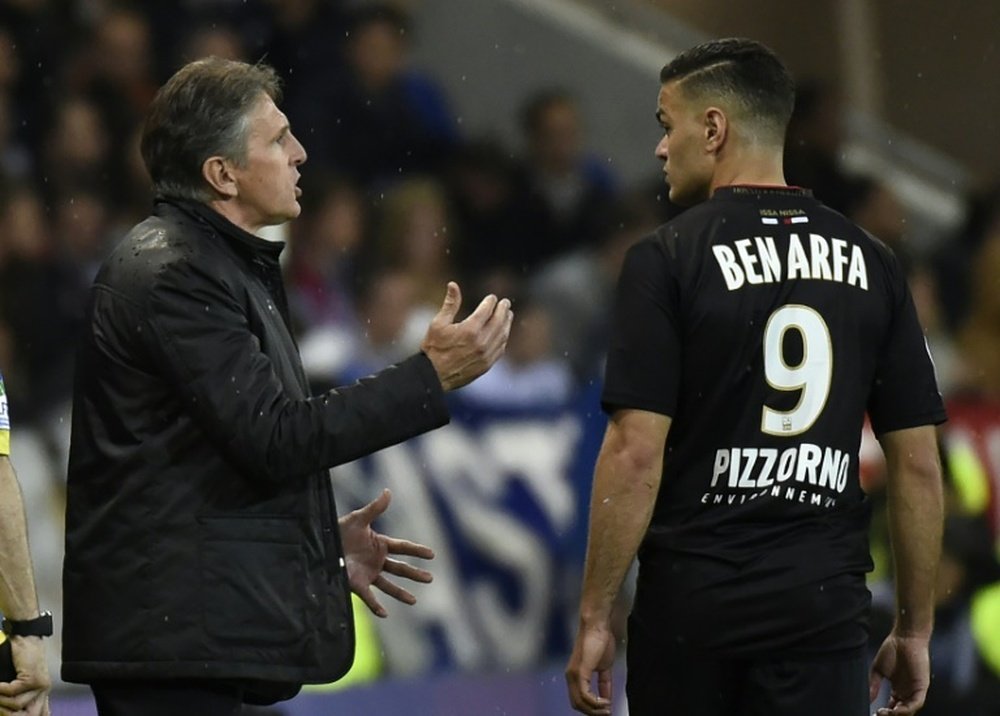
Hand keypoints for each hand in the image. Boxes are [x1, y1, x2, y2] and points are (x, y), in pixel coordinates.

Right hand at [0, 636, 49, 715]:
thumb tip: (8, 710)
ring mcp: (40, 685)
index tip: (6, 712)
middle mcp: (44, 691)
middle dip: (9, 714)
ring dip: (0, 700)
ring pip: (16, 705)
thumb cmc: (20, 659)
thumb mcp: (19, 682)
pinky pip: (11, 691)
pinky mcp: (33, 678)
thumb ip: (16, 697)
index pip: (41, 714)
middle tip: (0, 706)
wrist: (27, 638)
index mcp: (41, 694)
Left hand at [339, 489, 433, 617]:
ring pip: (388, 585)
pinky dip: (376, 606)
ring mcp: (368, 573)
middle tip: (431, 579)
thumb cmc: (339, 530)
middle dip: (415, 574)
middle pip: (400, 568)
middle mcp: (377, 561)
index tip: (432, 555)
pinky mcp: (357, 584)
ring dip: (401, 593)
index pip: (403, 547)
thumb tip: (388, 491)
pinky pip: (369, 597)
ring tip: (414, 600)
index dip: (417, 550)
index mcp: (380, 544)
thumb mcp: (358, 518)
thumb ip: (374, 508)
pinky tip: (385, 614)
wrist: (322, 545)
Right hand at [420, 282, 512, 390]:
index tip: (492, 298)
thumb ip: (450, 304)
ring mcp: (486, 355)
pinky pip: (500, 349)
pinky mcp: (487, 365)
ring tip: (508, 315)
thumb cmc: (433, 348)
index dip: (490, 302)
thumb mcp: (438, 323)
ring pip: (502, 335)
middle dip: (503, 310)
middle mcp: (481, 342)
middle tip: (505, 303)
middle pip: (498, 321)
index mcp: (470, 329)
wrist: (433, 375)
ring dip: (507, 323)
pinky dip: (503, 338)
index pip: (487, 310)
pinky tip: (503, 333)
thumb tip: (453, 284)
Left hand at [565, 620, 614, 715]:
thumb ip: (604, 684)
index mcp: (574, 676)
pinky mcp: (580, 671)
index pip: (578, 700)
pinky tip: (606, 702)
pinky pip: (585, 695)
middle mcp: (570, 676)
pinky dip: (596, 702)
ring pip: (580, 703)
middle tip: (607, 714)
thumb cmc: (600, 641)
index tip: (606, 712)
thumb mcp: (604, 668)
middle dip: (593, 713)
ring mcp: (574, 674)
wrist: (598, 625)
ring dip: (595, 710)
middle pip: (577, 705)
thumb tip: (607, 700)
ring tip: (608, 709)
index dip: (591, 710)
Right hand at [869, 631, 929, 714]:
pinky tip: (897, 710)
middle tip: (879, 715)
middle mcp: (907, 693)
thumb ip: (873, 685)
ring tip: (885, 713)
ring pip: (909, 710)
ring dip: (898, 715)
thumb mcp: (878, 670)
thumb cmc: (892, 650)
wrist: (904, 638)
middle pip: (901, 712)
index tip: (874, 713)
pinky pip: (917, 703)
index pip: (893, 708)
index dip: (884, 713)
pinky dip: (907, 709)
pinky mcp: (922, 687)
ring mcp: (915, 691)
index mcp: (898, 690)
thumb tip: (867, 698)